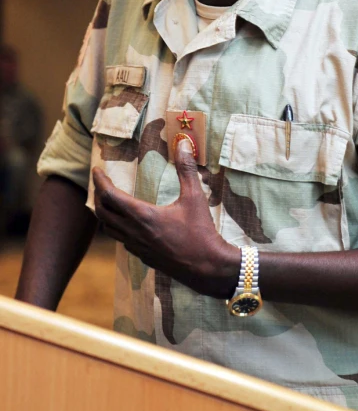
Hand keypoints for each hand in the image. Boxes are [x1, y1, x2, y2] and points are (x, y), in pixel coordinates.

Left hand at [93, 138, 239, 297]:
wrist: (207, 267)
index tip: (97, 170)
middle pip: (102, 213)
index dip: (100, 181)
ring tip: (109, 202)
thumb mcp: (195, 197)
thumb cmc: (201, 231)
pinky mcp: (143, 257)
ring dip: (105, 214)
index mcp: (143, 216)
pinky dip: (118, 228)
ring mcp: (137, 247)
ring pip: (109, 229)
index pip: (109, 196)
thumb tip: (182, 144)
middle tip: (101, 184)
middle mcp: (134, 232)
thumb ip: (186, 170)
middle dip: (98, 196)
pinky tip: (128, 223)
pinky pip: (122, 240)